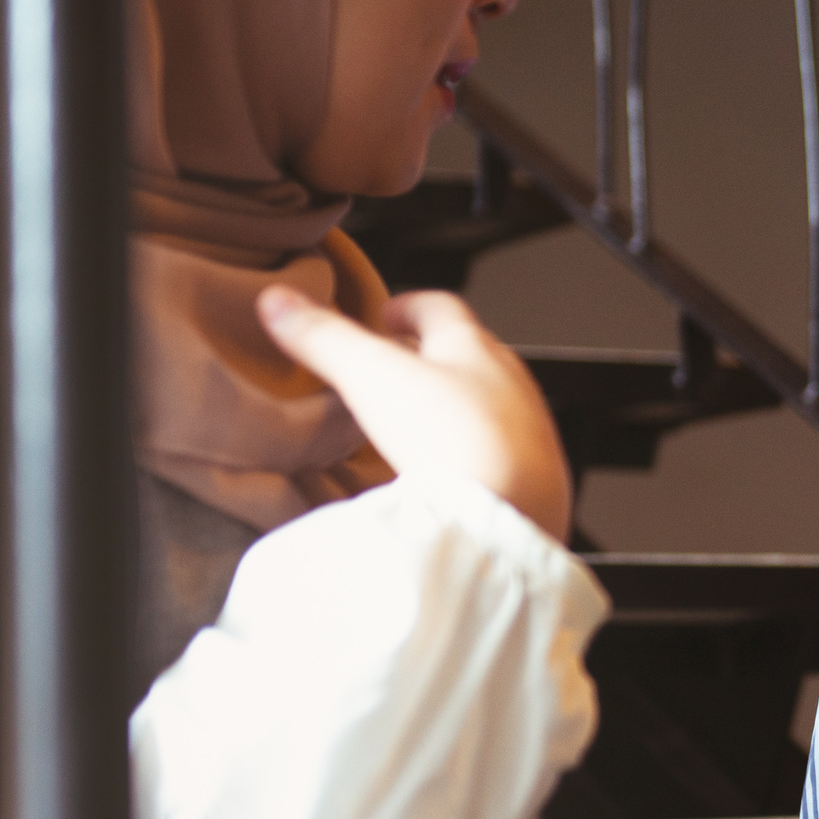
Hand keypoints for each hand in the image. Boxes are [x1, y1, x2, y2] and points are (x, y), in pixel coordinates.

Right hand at [255, 284, 574, 541]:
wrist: (501, 516)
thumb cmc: (445, 437)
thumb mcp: (369, 376)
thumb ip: (324, 339)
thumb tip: (279, 301)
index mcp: (474, 348)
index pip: (441, 308)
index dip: (408, 306)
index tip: (386, 315)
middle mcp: (513, 384)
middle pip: (474, 356)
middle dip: (436, 356)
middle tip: (400, 367)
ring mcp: (532, 433)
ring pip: (495, 406)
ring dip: (460, 406)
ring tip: (422, 423)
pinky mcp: (540, 480)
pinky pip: (506, 457)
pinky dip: (478, 455)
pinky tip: (453, 475)